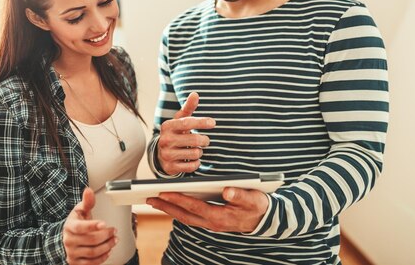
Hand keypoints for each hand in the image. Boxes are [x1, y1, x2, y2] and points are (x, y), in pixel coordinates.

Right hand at [63, 188, 116, 264]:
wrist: (64, 239)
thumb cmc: (75, 223)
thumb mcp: (80, 211)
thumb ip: (87, 201)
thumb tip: (89, 190)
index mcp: (70, 226)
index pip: (81, 227)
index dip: (93, 226)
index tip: (104, 223)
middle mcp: (69, 241)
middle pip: (91, 240)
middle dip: (106, 235)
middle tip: (114, 231)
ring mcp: (72, 253)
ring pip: (92, 252)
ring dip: (107, 246)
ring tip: (114, 240)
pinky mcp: (75, 263)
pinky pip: (91, 263)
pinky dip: (102, 258)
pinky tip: (108, 251)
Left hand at [147, 187, 268, 232]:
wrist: (264, 220)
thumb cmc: (258, 206)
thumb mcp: (254, 200)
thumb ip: (241, 195)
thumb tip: (227, 190)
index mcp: (220, 217)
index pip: (195, 207)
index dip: (179, 200)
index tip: (164, 193)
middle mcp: (212, 223)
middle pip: (184, 215)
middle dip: (166, 207)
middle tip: (149, 198)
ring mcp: (210, 223)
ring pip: (185, 217)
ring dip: (169, 209)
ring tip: (154, 200)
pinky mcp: (210, 220)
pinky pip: (190, 216)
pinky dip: (178, 210)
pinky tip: (170, 203)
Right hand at [157, 92, 215, 174]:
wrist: (161, 154)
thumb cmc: (175, 133)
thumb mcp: (179, 120)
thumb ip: (188, 108)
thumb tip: (195, 94)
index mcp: (168, 126)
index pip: (187, 122)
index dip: (202, 122)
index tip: (213, 123)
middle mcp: (165, 140)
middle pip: (194, 140)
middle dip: (204, 140)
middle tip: (205, 140)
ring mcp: (167, 155)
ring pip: (195, 153)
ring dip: (199, 152)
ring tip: (195, 149)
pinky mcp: (170, 167)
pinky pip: (192, 166)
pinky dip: (196, 162)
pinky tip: (192, 159)